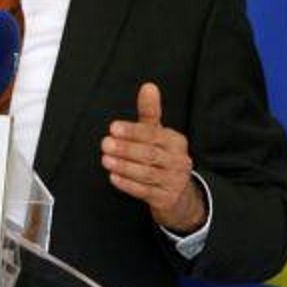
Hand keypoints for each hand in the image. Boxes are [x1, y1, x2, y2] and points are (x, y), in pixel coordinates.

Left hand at [100, 83, 206, 232]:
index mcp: (176, 142)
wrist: (180, 196)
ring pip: (146, 173)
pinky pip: (144, 191)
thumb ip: (150, 112)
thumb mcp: (158, 134)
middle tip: (105, 144)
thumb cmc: (163, 159)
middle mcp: (178, 161)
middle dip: (126, 149)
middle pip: (150, 154)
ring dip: (124, 166)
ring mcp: (173, 182)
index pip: (154, 135)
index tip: (114, 128)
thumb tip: (148, 87)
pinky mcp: (165, 199)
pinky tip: (114, 177)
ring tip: (106, 159)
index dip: (133, 131)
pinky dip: (128, 184)